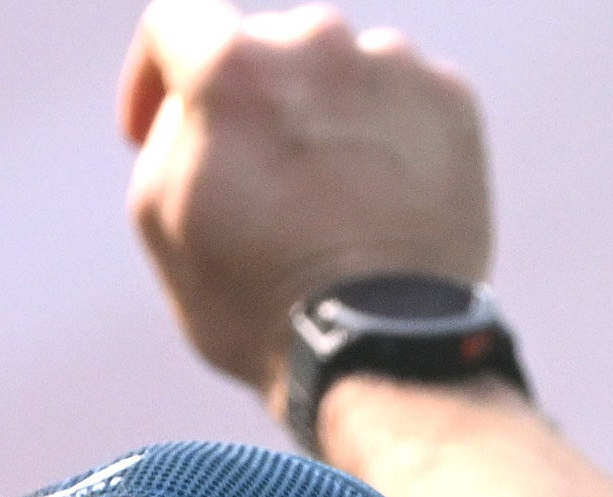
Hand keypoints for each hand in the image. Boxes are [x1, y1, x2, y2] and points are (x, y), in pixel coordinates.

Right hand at [120, 0, 492, 404]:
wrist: (382, 349)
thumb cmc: (255, 298)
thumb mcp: (158, 213)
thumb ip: (170, 124)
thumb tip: (198, 97)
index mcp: (232, 64)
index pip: (181, 23)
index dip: (158, 75)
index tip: (159, 124)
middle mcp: (318, 41)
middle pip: (268, 48)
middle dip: (254, 103)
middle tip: (261, 176)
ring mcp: (395, 67)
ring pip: (342, 71)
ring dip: (328, 114)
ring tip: (331, 192)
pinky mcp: (454, 101)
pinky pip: (406, 96)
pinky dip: (391, 132)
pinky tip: (383, 193)